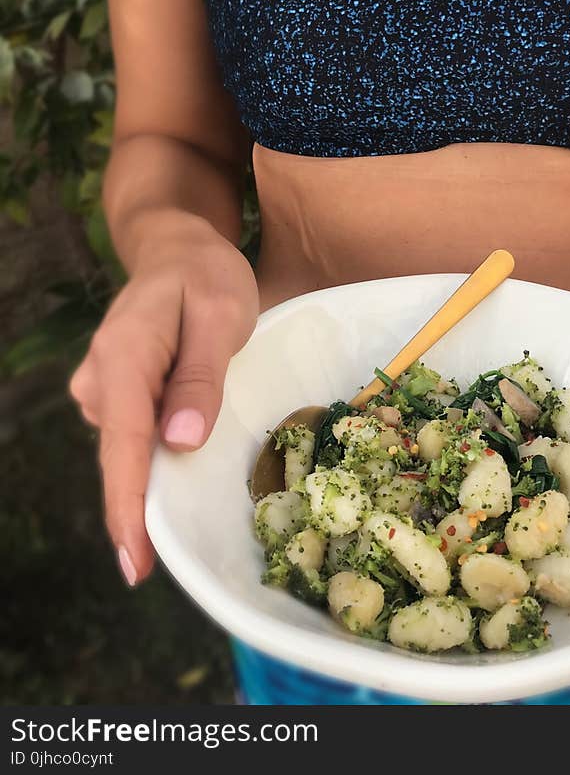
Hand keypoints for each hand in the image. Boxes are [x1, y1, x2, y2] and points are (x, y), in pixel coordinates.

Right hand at [69, 213, 258, 585]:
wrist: (179, 250)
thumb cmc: (207, 276)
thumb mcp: (221, 316)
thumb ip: (201, 377)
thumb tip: (179, 443)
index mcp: (125, 356)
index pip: (124, 443)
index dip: (128, 506)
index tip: (135, 562)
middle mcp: (102, 376)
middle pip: (121, 455)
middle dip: (137, 511)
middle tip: (157, 565)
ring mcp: (104, 385)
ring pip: (129, 448)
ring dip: (152, 481)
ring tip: (182, 518)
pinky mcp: (118, 391)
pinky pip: (135, 434)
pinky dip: (154, 457)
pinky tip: (178, 469)